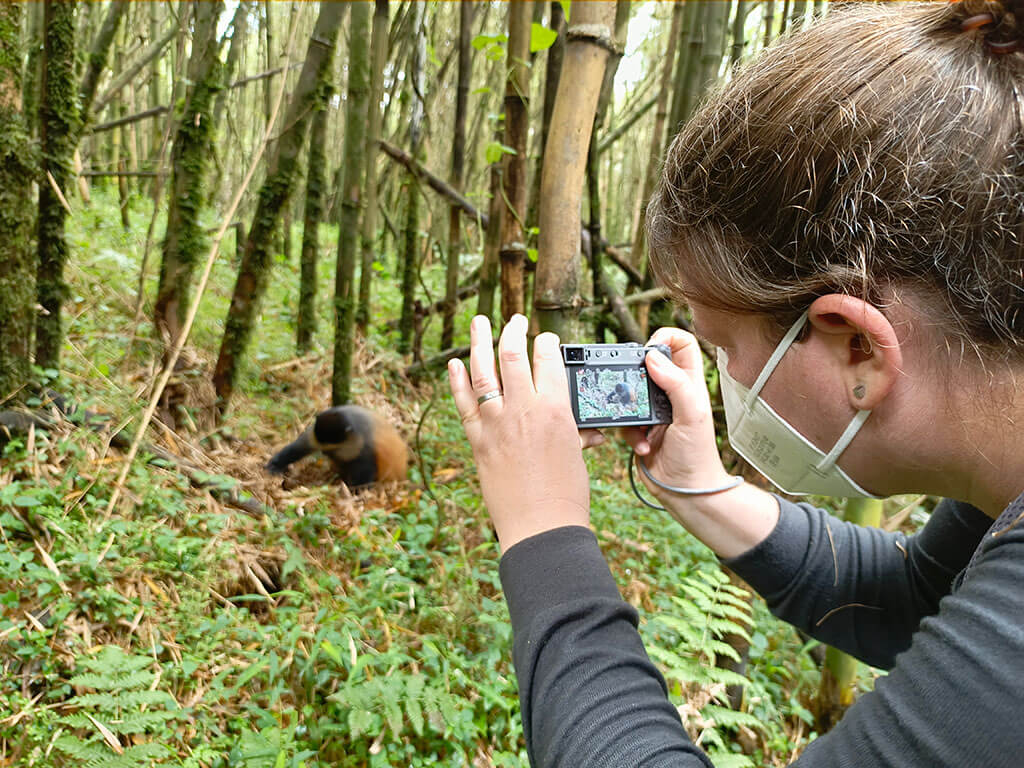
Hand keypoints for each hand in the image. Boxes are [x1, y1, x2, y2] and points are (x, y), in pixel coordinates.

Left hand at [448, 314, 590, 551]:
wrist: (541, 525)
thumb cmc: (567, 494)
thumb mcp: (576, 454)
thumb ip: (576, 433)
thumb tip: (587, 430)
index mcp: (554, 409)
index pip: (547, 359)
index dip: (545, 342)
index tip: (544, 338)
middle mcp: (523, 409)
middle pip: (512, 355)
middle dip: (513, 331)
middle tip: (515, 320)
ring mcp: (496, 424)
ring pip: (482, 372)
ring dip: (478, 342)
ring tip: (478, 321)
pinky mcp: (478, 442)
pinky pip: (464, 405)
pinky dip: (456, 382)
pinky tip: (453, 364)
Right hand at [622, 327, 778, 557]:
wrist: (686, 493)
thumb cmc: (698, 457)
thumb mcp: (692, 415)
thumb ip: (675, 383)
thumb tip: (652, 357)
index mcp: (690, 383)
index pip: (681, 343)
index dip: (665, 338)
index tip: (650, 350)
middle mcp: (672, 393)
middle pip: (649, 363)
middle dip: (637, 376)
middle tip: (636, 389)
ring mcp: (655, 411)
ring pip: (630, 392)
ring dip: (630, 409)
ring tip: (642, 426)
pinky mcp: (640, 428)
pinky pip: (624, 419)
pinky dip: (629, 432)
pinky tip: (642, 445)